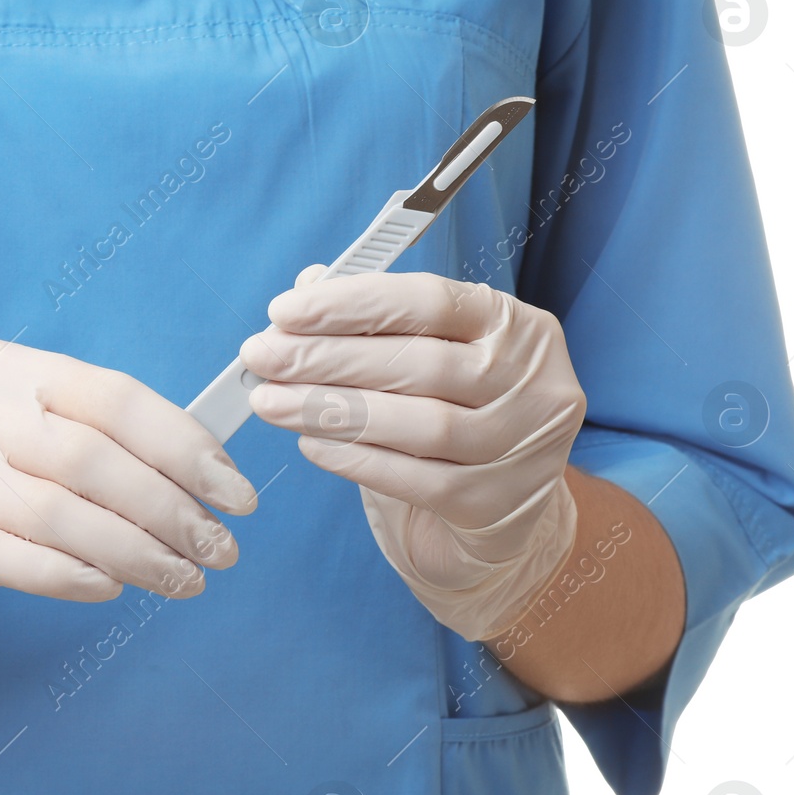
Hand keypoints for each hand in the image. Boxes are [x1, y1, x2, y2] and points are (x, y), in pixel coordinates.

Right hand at [0, 337, 256, 647]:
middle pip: (89, 455)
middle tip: (220, 551)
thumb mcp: (27, 434)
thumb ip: (101, 440)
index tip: (236, 493)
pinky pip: (8, 558)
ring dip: (134, 552)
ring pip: (56, 512)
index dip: (184, 444)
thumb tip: (211, 473)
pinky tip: (111, 588)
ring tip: (182, 580)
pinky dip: (69, 575)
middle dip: (170, 509)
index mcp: (5, 365)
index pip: (112, 395)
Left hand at [241, 268, 584, 640]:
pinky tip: (311, 444)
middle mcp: (531, 382)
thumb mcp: (431, 354)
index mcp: (516, 325)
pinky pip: (414, 480)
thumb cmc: (456, 411)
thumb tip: (307, 287)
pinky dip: (355, 459)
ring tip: (271, 402)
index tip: (284, 312)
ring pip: (417, 424)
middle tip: (261, 357)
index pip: (430, 301)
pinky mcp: (496, 503)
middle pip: (419, 362)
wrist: (504, 506)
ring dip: (330, 410)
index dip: (351, 303)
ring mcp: (521, 446)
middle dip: (326, 357)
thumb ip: (376, 318)